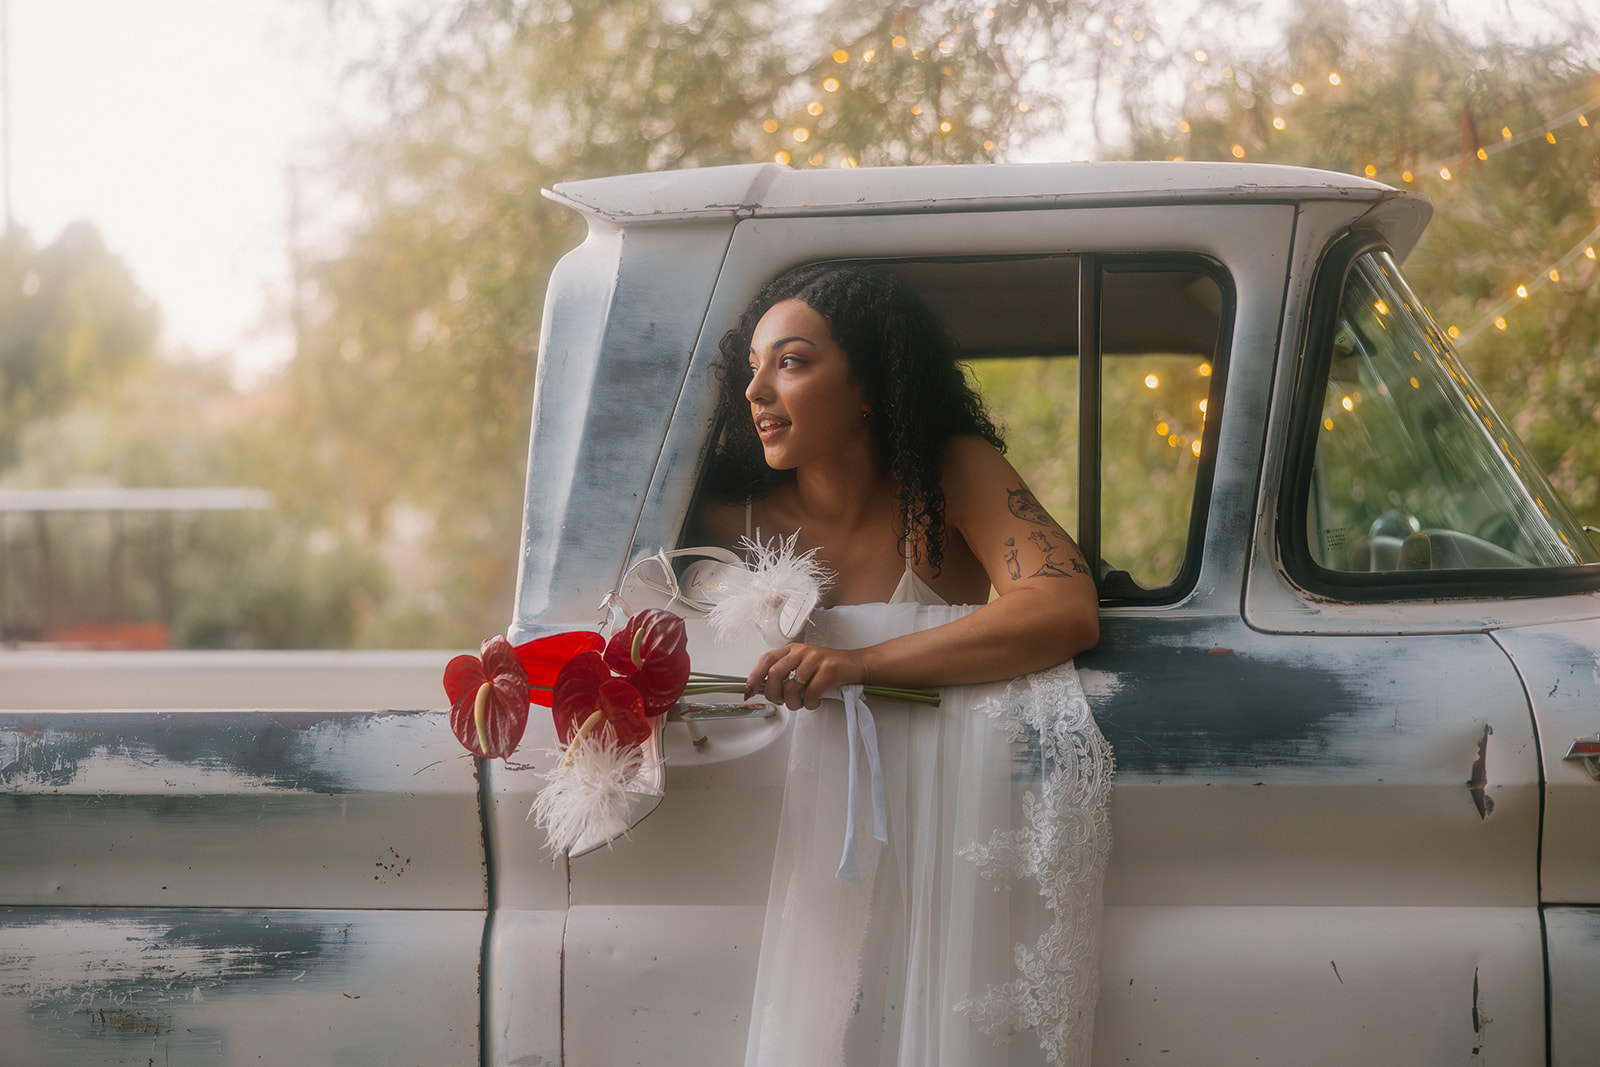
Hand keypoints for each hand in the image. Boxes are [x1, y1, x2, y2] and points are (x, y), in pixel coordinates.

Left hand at [746, 642, 868, 709]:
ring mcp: (815, 659)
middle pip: (775, 674)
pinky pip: (810, 693)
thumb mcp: (803, 665)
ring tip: (800, 703)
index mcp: (792, 650)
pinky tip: (814, 702)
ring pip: (791, 687)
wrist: (855, 664)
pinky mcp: (829, 670)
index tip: (750, 691)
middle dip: (774, 694)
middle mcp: (802, 651)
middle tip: (781, 702)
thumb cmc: (827, 668)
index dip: (755, 676)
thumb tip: (766, 690)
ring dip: (793, 703)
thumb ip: (786, 673)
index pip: (766, 660)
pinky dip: (810, 703)